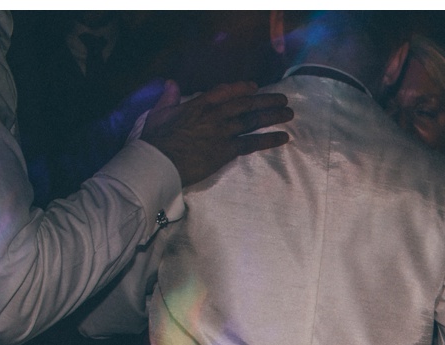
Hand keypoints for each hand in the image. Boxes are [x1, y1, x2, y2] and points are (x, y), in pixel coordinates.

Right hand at [140, 81, 292, 186]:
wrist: (160, 161)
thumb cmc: (155, 139)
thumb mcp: (158, 113)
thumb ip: (168, 98)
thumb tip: (172, 84)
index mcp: (198, 104)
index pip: (225, 91)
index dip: (241, 88)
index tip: (254, 86)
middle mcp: (214, 115)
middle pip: (245, 104)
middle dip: (265, 100)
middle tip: (282, 99)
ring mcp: (222, 132)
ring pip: (252, 120)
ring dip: (272, 116)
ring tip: (288, 114)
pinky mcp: (227, 150)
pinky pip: (252, 143)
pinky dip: (269, 139)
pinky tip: (284, 137)